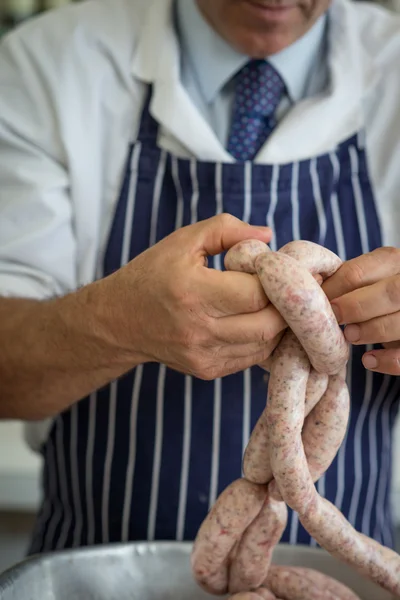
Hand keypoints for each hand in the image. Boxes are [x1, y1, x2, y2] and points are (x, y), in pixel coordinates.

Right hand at [105, 214, 285, 379]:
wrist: (119, 321)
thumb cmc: (153, 274)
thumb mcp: (183, 241)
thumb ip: (226, 230)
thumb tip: (268, 235)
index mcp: (192, 291)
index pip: (256, 293)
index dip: (274, 279)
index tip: (274, 268)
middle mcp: (198, 329)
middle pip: (268, 324)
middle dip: (285, 304)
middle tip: (285, 287)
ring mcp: (203, 355)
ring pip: (265, 344)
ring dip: (277, 323)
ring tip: (272, 302)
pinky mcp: (207, 371)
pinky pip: (252, 358)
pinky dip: (262, 338)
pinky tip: (254, 320)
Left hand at [322, 247, 399, 374]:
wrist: (398, 307)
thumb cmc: (375, 293)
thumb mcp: (366, 277)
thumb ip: (344, 280)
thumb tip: (306, 285)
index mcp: (392, 261)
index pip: (357, 272)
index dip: (330, 291)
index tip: (312, 305)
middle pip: (390, 292)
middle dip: (355, 307)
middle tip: (334, 320)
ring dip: (371, 331)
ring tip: (350, 337)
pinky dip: (388, 361)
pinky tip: (368, 361)